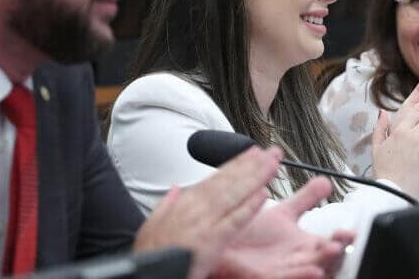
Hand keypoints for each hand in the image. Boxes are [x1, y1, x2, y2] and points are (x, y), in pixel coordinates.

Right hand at [133, 146, 278, 278]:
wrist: (144, 275)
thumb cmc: (150, 254)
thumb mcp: (152, 223)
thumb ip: (167, 203)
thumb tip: (175, 188)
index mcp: (185, 203)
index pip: (217, 178)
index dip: (238, 164)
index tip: (253, 153)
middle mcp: (197, 208)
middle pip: (231, 181)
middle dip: (253, 165)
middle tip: (273, 152)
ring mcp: (204, 223)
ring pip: (235, 194)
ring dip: (256, 177)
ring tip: (273, 164)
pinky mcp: (210, 241)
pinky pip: (234, 222)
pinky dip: (249, 207)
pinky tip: (263, 195)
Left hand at [214, 177, 353, 277]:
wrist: (222, 241)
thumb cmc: (251, 236)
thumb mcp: (285, 213)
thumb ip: (306, 199)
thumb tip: (327, 181)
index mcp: (302, 245)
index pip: (327, 244)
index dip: (341, 239)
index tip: (350, 231)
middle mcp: (295, 259)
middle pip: (323, 259)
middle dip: (336, 251)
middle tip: (345, 239)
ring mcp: (281, 269)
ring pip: (307, 269)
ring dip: (322, 262)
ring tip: (332, 249)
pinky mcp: (263, 276)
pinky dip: (300, 275)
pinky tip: (312, 270)